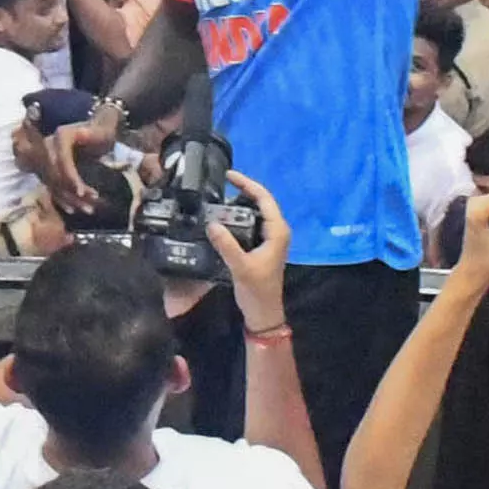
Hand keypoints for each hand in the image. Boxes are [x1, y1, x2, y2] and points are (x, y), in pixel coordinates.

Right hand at [219, 168, 293, 321]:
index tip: (229, 175)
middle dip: (244, 189)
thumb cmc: (257, 291)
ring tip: (221, 195)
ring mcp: (271, 238)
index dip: (248, 184)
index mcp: (277, 232)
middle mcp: (277, 231)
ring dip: (242, 202)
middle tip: (222, 182)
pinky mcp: (264, 246)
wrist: (263, 313)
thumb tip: (212, 223)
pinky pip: (253, 222)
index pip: (264, 199)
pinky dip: (240, 215)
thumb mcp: (240, 267)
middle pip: (262, 202)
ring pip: (257, 212)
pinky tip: (225, 216)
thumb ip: (226, 245)